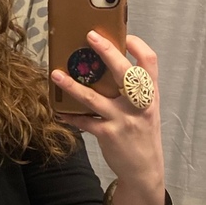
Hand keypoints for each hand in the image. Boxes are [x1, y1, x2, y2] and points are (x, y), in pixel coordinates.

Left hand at [50, 31, 163, 186]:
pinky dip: (69, 116)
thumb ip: (133, 91)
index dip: (138, 46)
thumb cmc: (142, 133)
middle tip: (90, 36)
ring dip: (71, 85)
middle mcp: (139, 105)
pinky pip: (83, 121)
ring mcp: (122, 119)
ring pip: (93, 97)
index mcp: (150, 95)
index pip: (150, 63)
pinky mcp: (107, 134)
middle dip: (107, 51)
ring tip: (55, 75)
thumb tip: (108, 68)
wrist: (145, 169)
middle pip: (125, 72)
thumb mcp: (146, 110)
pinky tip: (58, 112)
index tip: (123, 35)